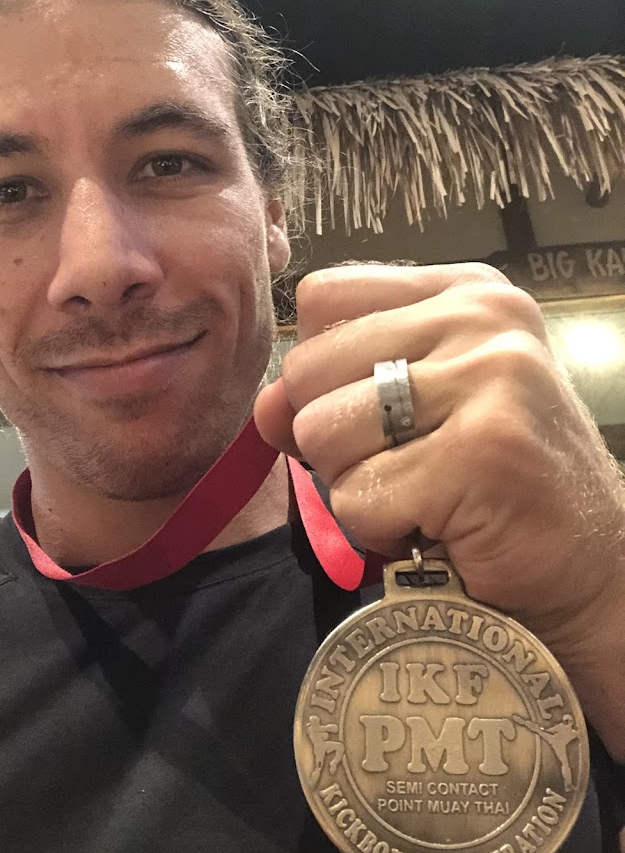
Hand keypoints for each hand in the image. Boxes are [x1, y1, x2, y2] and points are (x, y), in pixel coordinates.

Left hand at [255, 263, 624, 658]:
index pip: (323, 298)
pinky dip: (381, 530)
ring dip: (356, 487)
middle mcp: (481, 316)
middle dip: (332, 439)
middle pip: (307, 367)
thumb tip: (264, 405)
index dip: (319, 370)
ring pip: (322, 433)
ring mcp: (489, 377)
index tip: (369, 412)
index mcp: (463, 290)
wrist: (589, 561)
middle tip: (403, 465)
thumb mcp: (410, 412)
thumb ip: (330, 393)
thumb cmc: (490, 481)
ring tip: (422, 493)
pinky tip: (439, 525)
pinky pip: (357, 497)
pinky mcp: (484, 450)